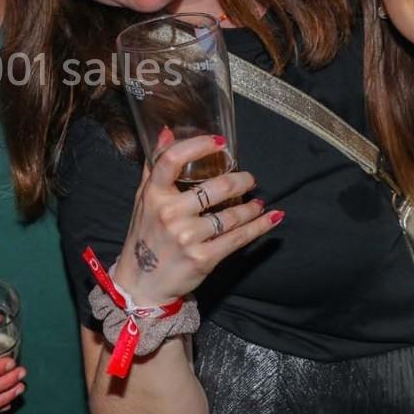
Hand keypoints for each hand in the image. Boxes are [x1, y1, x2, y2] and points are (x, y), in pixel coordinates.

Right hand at [113, 134, 282, 305]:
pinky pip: (238, 238)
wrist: (142, 282)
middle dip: (240, 180)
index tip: (220, 143)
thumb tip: (167, 131)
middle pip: (215, 188)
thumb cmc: (145, 235)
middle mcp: (170, 214)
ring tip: (258, 202)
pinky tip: (271, 218)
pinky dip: (259, 226)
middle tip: (249, 179)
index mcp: (153, 195)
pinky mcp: (203, 258)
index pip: (172, 160)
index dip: (198, 146)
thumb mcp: (143, 199)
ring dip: (252, 207)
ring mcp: (187, 237)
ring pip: (231, 215)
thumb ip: (155, 166)